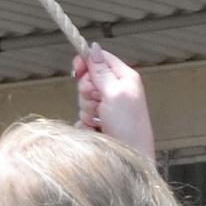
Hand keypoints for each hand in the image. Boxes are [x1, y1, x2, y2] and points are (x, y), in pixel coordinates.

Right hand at [72, 45, 155, 159]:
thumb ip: (102, 71)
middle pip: (88, 79)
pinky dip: (86, 122)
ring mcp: (106, 107)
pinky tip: (97, 129)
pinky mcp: (98, 122)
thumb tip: (94, 47)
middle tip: (98, 102)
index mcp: (124, 78)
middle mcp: (116, 90)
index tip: (76, 70)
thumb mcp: (115, 93)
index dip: (87, 62)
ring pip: (83, 99)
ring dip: (87, 109)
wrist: (129, 158)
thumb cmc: (128, 126)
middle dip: (87, 91)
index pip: (101, 59)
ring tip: (101, 119)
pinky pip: (82, 116)